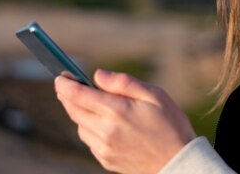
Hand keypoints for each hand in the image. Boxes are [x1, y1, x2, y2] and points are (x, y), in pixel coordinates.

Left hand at [55, 69, 195, 173]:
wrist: (179, 162)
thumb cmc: (170, 125)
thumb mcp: (154, 95)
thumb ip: (123, 83)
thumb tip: (97, 75)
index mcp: (117, 112)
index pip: (78, 95)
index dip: (65, 84)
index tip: (60, 76)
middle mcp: (106, 131)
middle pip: (74, 110)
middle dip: (67, 96)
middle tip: (67, 85)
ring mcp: (104, 148)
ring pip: (80, 126)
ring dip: (79, 113)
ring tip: (89, 103)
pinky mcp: (106, 160)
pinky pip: (89, 140)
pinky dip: (89, 128)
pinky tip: (102, 122)